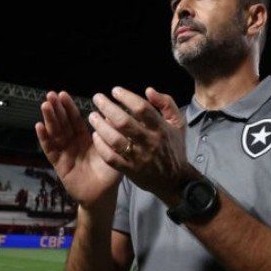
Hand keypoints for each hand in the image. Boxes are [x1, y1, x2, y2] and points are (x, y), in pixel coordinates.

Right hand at [35, 91, 121, 207]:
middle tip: (51, 94)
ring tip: (45, 105)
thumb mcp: (113, 151)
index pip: (75, 120)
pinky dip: (44, 138)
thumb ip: (112, 135)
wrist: (102, 196)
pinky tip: (39, 126)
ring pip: (55, 133)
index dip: (69, 108)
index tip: (63, 94)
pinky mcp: (59, 164)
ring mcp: (64, 153)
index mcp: (85, 139)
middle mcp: (73, 144)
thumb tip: (113, 114)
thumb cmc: (109, 175)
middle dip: (56, 109)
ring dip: (49, 119)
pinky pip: (50, 150)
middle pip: (63, 124)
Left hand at [89, 86, 198, 204]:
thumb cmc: (173, 148)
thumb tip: (148, 90)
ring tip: (93, 116)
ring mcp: (138, 158)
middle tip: (97, 98)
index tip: (115, 91)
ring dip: (101, 126)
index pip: (142, 109)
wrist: (174, 181)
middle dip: (108, 107)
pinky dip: (101, 146)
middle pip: (124, 122)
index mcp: (161, 129)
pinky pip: (111, 158)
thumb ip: (166, 103)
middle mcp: (149, 142)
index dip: (126, 97)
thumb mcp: (178, 123)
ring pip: (115, 140)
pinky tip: (95, 136)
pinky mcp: (130, 170)